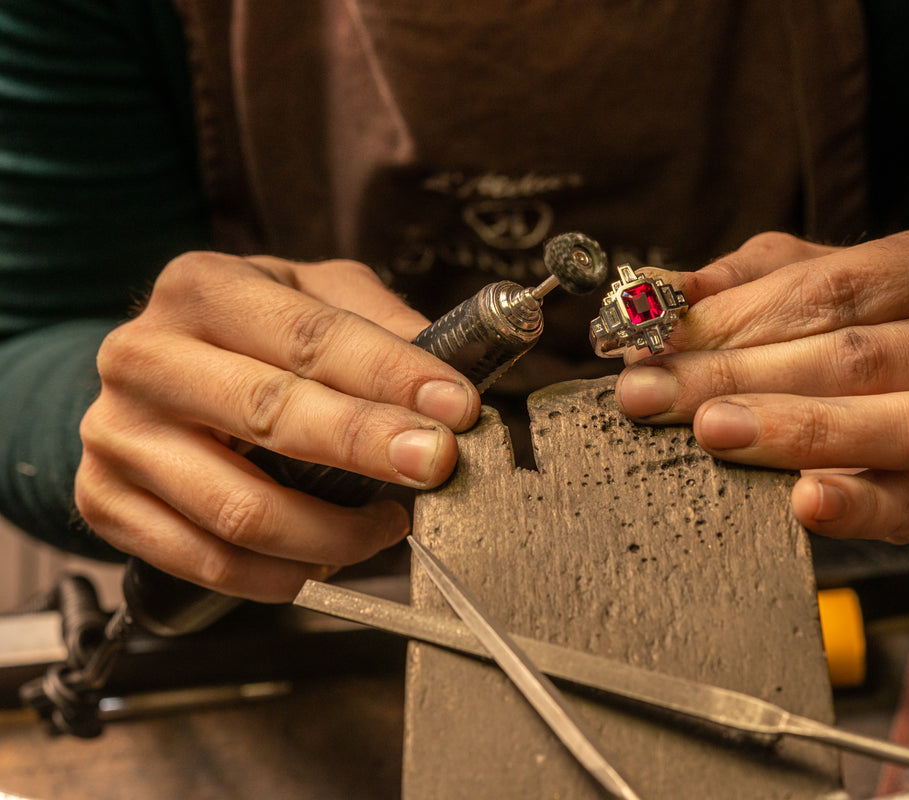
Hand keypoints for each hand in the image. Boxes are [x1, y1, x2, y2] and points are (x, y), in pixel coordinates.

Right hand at [75, 252, 479, 600]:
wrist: (150, 378)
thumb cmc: (249, 335)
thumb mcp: (312, 296)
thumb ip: (379, 322)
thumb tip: (453, 366)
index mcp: (202, 288)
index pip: (310, 335)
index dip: (391, 375)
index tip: (456, 406)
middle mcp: (145, 357)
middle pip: (270, 413)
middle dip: (368, 445)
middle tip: (436, 465)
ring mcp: (117, 435)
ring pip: (241, 508)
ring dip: (336, 531)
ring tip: (391, 523)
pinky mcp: (105, 502)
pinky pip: (210, 563)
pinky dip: (285, 575)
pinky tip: (329, 558)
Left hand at [615, 230, 908, 542]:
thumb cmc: (868, 327)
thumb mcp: (808, 285)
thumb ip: (740, 287)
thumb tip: (656, 291)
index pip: (835, 289)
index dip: (740, 317)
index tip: (658, 342)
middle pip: (858, 356)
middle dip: (743, 377)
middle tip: (656, 395)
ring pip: (900, 423)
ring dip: (797, 431)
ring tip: (714, 433)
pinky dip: (859, 506)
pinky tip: (803, 502)